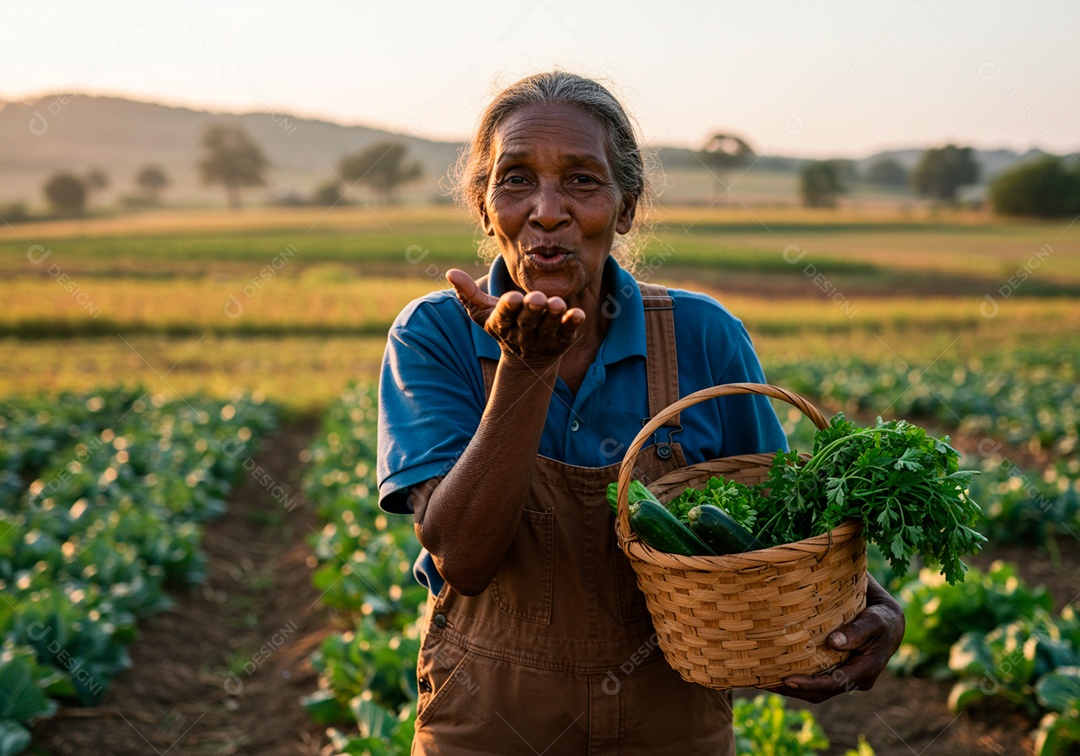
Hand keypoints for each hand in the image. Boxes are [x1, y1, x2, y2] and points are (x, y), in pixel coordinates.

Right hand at [446, 269, 584, 364]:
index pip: (504, 316)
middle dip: (532, 309)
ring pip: (549, 327)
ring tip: (558, 303)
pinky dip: (573, 324)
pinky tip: (579, 314)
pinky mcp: (562, 340)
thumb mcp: (483, 312)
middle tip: (537, 297)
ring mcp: (544, 339)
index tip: (513, 298)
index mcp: (503, 324)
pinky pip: (569, 332)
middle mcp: (523, 333)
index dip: (509, 308)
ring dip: (554, 316)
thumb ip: (468, 293)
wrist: (528, 359)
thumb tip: (450, 273)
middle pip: (528, 321)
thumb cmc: (504, 325)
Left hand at [774, 576, 904, 702]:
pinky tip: (776, 671)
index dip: (810, 684)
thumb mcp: (875, 621)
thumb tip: (835, 642)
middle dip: (793, 690)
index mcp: (865, 671)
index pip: (834, 683)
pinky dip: (797, 679)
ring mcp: (845, 678)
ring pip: (817, 690)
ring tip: (763, 681)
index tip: (787, 679)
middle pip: (821, 692)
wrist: (888, 623)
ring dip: (792, 688)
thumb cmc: (881, 620)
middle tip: (765, 683)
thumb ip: (858, 631)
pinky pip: (816, 679)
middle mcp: (854, 680)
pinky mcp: (837, 671)